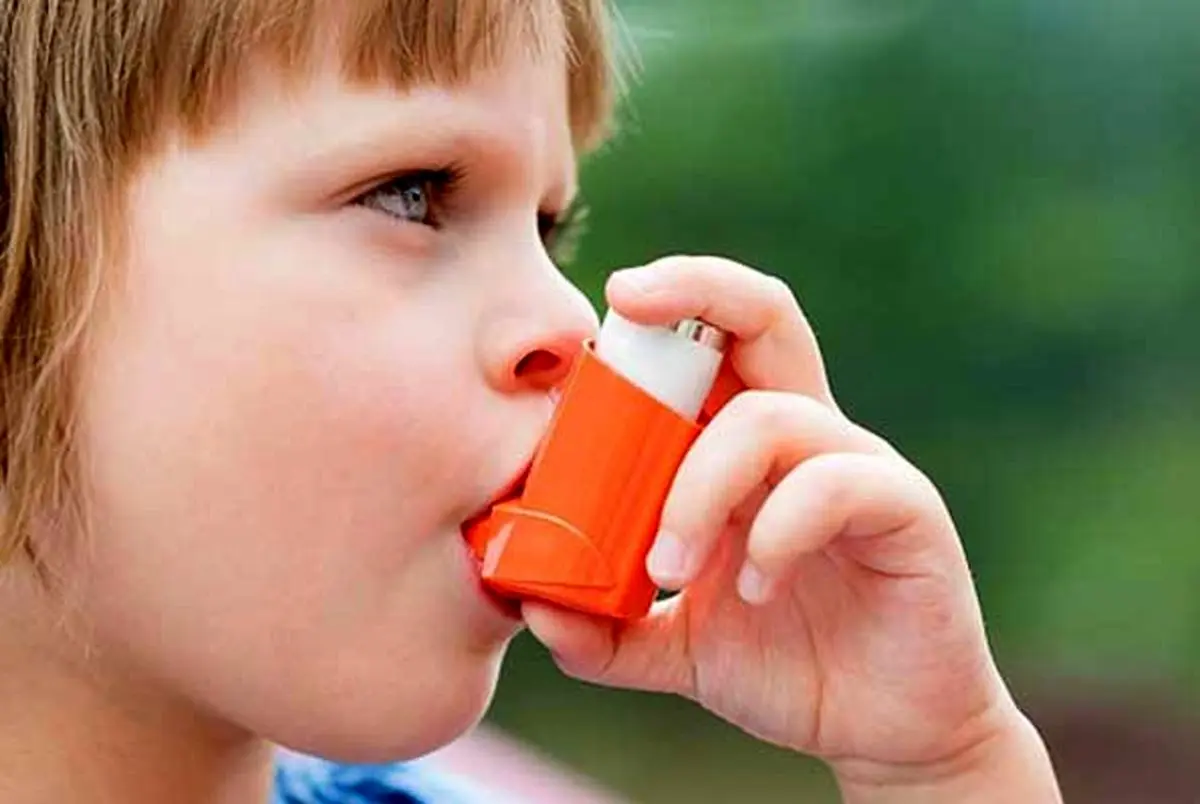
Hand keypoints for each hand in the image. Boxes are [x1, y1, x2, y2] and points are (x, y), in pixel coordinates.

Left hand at [523, 256, 1060, 799]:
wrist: (882, 733)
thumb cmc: (784, 665)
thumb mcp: (675, 647)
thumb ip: (605, 629)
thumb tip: (527, 605)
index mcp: (746, 450)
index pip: (710, 344)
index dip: (662, 307)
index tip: (601, 307)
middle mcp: (803, 438)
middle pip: (762, 316)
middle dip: (695, 287)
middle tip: (625, 299)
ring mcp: (859, 467)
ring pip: (774, 416)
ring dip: (699, 486)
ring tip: (666, 568)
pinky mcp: (906, 511)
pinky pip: (837, 484)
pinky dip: (777, 532)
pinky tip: (753, 591)